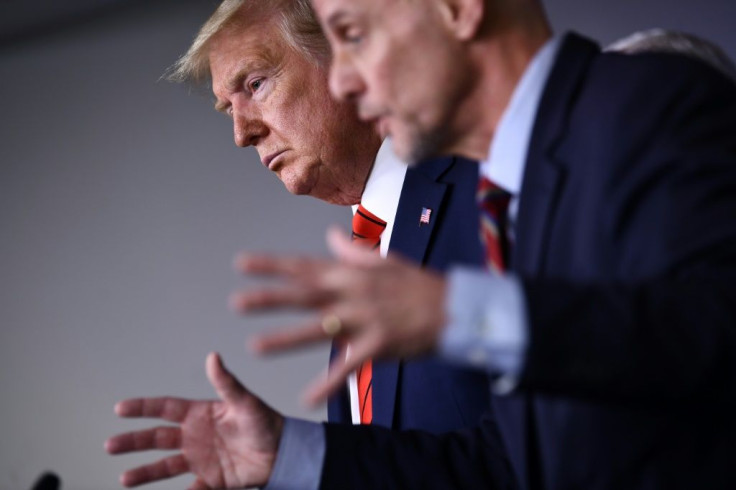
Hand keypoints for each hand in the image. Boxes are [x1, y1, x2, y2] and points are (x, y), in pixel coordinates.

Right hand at [105, 353, 282, 488]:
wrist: (284, 452)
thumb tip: (213, 356)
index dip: (143, 408)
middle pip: (157, 438)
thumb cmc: (266, 422)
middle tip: (110, 445)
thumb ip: (227, 383)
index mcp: (200, 414)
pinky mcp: (211, 480)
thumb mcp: (245, 402)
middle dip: (134, 441)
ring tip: (124, 478)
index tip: (119, 408)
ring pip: (165, 466)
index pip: (165, 408)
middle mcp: (195, 436)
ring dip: (145, 472)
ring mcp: (200, 458)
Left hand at [231, 227, 446, 405]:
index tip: (242, 264)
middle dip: (270, 298)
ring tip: (256, 347)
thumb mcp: (386, 260)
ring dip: (285, 339)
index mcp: (352, 273)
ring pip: (318, 330)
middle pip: (304, 295)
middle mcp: (353, 293)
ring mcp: (365, 319)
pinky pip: (349, 368)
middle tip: (237, 303)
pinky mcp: (379, 345)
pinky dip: (328, 384)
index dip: (272, 265)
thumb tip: (330, 235)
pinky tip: (306, 399)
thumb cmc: (420, 284)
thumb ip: (352, 252)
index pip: (304, 266)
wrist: (455, 307)